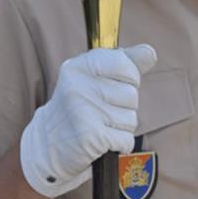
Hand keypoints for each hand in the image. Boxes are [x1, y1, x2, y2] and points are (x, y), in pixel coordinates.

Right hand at [19, 45, 156, 197]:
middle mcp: (78, 85)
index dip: (128, 79)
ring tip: (99, 127)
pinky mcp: (91, 136)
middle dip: (124, 107)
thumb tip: (150, 52)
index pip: (124, 63)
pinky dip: (119, 144)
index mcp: (79, 66)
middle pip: (131, 94)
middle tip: (100, 112)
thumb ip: (123, 64)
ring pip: (131, 118)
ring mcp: (83, 110)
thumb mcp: (93, 79)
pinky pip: (126, 139)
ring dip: (121, 128)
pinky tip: (102, 142)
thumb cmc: (78, 109)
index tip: (112, 87)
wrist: (47, 146)